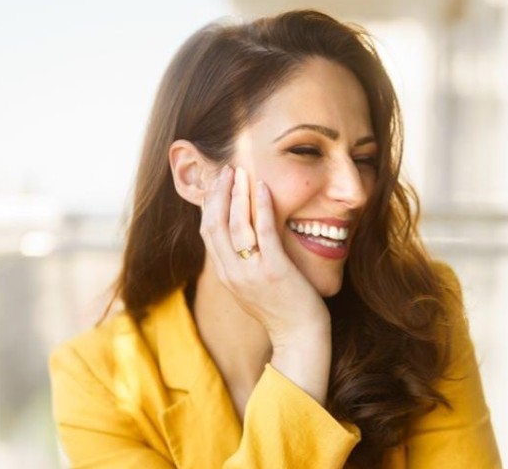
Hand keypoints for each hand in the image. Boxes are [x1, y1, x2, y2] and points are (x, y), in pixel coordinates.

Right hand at [199, 164, 330, 345]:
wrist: (299, 337)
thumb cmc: (282, 309)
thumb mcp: (251, 287)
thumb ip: (242, 264)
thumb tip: (240, 240)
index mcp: (226, 275)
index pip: (207, 232)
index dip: (209, 204)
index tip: (217, 183)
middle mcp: (232, 273)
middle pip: (214, 225)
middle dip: (217, 193)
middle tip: (226, 170)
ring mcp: (251, 272)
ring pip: (234, 225)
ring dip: (236, 194)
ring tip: (240, 172)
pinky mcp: (274, 270)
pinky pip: (263, 232)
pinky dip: (261, 206)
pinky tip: (263, 187)